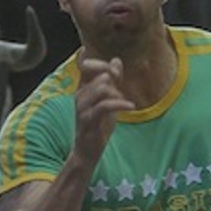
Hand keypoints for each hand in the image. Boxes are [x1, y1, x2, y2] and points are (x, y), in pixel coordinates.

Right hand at [73, 52, 133, 167]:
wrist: (88, 151)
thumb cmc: (98, 125)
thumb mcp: (108, 100)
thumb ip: (113, 80)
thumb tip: (116, 60)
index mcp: (83, 89)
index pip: (84, 65)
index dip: (98, 62)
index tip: (113, 70)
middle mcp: (80, 95)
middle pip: (100, 75)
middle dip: (116, 82)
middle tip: (121, 94)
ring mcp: (82, 107)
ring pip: (102, 88)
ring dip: (118, 95)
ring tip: (124, 104)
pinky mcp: (88, 120)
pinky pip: (105, 105)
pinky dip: (120, 103)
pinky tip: (130, 106)